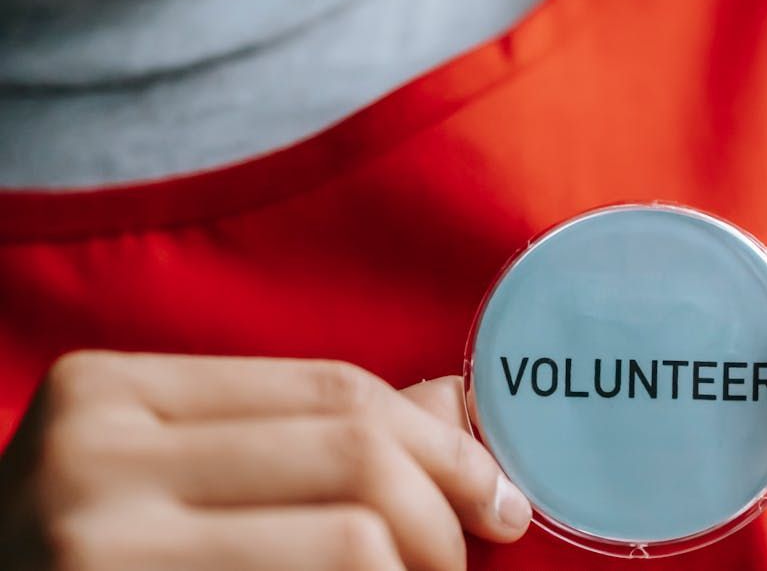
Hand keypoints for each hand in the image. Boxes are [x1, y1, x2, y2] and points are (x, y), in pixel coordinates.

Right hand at [0, 351, 529, 570]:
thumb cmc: (102, 554)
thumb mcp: (179, 475)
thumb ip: (309, 436)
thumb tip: (456, 404)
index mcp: (112, 393)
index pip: (335, 392)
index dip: (443, 445)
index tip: (497, 496)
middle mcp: (89, 460)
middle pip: (357, 458)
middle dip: (444, 515)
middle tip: (462, 561)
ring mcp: (98, 550)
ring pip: (357, 542)